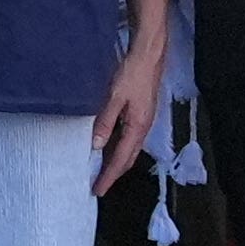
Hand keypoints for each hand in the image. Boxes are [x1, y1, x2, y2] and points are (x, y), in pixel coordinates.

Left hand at [94, 22, 169, 180]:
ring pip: (129, 149)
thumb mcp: (114, 97)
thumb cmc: (132, 74)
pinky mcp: (141, 114)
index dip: (109, 176)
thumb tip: (95, 145)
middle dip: (114, 174)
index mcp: (137, 128)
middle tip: (98, 185)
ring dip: (116, 162)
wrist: (149, 55)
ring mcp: (144, 122)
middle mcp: (143, 129)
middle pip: (128, 159)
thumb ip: (105, 121)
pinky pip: (129, 138)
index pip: (120, 160)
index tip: (98, 190)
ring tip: (100, 169)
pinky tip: (107, 145)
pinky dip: (118, 148)